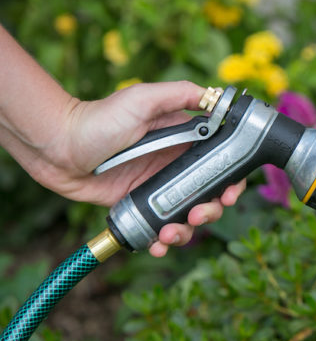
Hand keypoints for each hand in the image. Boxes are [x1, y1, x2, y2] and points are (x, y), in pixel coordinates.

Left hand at [40, 81, 244, 256]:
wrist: (59, 147)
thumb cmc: (98, 119)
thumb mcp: (142, 99)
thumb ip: (180, 94)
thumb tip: (219, 97)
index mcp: (183, 140)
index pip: (220, 163)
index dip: (231, 181)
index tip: (230, 193)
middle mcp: (174, 166)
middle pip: (209, 196)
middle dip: (210, 211)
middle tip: (198, 216)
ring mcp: (157, 189)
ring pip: (186, 217)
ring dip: (187, 232)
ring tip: (170, 234)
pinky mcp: (138, 207)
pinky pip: (158, 229)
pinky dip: (163, 242)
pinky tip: (157, 245)